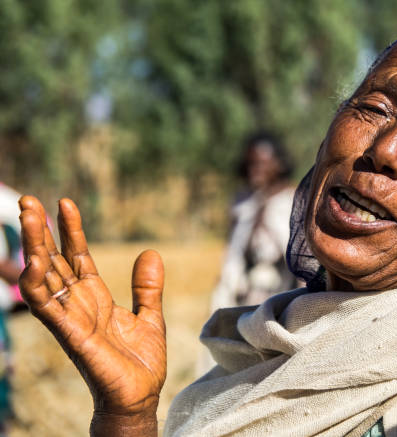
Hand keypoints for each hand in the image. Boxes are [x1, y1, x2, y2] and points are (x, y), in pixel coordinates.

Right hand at [18, 196, 165, 428]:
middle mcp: (78, 305)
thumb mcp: (150, 316)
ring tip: (28, 215)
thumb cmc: (140, 363)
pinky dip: (39, 287)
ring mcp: (72, 320)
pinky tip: (33, 263)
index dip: (70, 231)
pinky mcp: (73, 338)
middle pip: (54, 261)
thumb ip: (147, 287)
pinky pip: (50, 309)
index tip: (64, 202)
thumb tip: (152, 253)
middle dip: (42, 231)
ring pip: (46, 278)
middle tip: (29, 199)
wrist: (140, 397)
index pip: (77, 257)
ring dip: (35, 247)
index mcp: (96, 298)